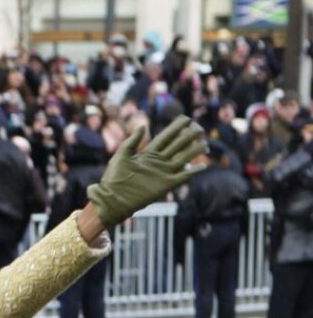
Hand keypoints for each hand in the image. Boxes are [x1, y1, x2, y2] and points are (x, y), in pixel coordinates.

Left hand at [87, 115, 206, 227]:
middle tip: (199, 128)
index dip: (175, 128)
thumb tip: (143, 126)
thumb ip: (132, 142)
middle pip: (177, 146)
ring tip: (205, 144)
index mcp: (147, 154)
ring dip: (194, 152)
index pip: (165, 138)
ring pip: (182, 159)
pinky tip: (203, 167)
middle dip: (188, 137)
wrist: (113, 199)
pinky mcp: (165, 185)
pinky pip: (182, 177)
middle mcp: (158, 162)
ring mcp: (162, 173)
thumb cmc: (113, 178)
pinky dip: (192, 172)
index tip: (186, 118)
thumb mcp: (121, 156)